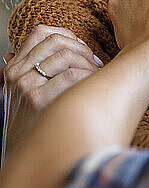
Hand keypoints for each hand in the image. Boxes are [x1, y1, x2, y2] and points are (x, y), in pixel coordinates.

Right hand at [2, 25, 103, 156]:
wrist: (23, 155)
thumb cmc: (29, 124)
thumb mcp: (17, 94)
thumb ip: (21, 72)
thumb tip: (13, 54)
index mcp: (14, 67)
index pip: (41, 33)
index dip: (67, 36)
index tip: (82, 48)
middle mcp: (17, 74)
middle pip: (56, 41)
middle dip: (82, 49)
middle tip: (94, 62)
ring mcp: (26, 86)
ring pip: (66, 55)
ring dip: (88, 62)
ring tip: (96, 74)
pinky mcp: (38, 101)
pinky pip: (72, 75)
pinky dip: (88, 76)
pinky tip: (93, 86)